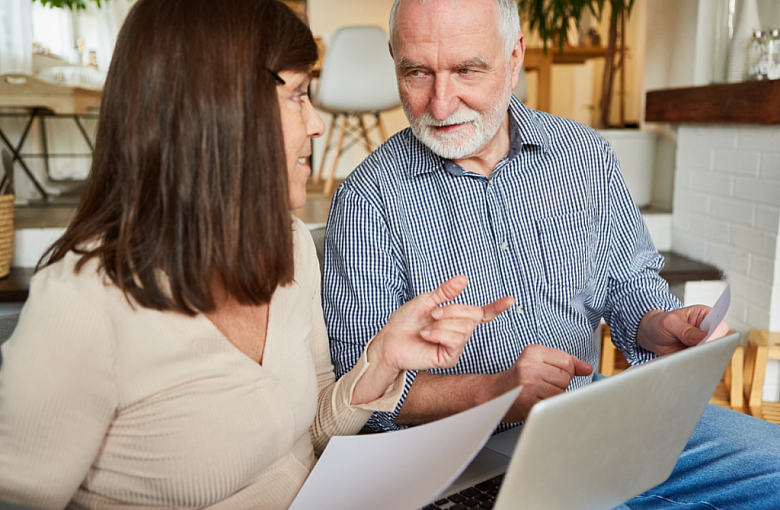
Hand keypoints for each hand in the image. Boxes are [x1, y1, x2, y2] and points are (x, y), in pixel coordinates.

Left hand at [351, 275, 513, 404]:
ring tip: (427, 327)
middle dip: (452, 310)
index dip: (496, 307)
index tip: (510, 300)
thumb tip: (463, 280)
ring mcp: (455, 346)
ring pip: (464, 327)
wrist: (389, 342)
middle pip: (472, 315)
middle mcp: (459, 332)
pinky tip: (426, 335)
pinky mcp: (450, 358)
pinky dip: (438, 333)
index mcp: (455, 318)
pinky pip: (455, 340)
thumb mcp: (425, 301)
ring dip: (442, 323)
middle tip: (432, 314)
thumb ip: (445, 292)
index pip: (481, 313)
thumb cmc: (404, 323)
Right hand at [492, 345, 591, 422]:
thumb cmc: (518, 379)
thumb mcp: (538, 362)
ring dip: (554, 397)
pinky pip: (553, 405)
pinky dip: (548, 407)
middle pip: (566, 378)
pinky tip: (536, 402)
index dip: (565, 372)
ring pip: (561, 393)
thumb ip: (565, 362)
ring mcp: (528, 384)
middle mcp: (529, 365)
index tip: (552, 376)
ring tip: (539, 394)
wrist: (493, 394)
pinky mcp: (528, 402)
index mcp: (533, 352)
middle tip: (542, 386)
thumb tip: (587, 368)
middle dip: (559, 385)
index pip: (567, 362)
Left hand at [636, 306, 728, 355]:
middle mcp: (708, 330)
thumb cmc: (663, 323)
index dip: (716, 335)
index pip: (720, 325)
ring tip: (685, 356)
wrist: (653, 335)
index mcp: (705, 315)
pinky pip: (700, 362)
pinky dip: (694, 364)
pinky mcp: (698, 356)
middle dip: (708, 348)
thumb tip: (702, 338)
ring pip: (711, 355)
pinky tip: (683, 362)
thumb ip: (685, 330)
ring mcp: (704, 345)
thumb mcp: (670, 323)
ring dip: (700, 357)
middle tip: (695, 352)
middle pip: (719, 342)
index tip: (706, 342)